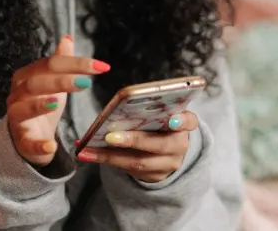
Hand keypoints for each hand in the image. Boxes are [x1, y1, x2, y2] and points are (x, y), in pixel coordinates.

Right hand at [6, 34, 109, 166]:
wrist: (27, 138)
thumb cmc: (42, 105)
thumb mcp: (53, 82)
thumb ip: (59, 61)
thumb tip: (67, 38)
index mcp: (26, 77)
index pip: (49, 64)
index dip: (74, 63)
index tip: (101, 66)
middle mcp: (17, 94)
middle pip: (35, 83)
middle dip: (61, 81)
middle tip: (86, 82)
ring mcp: (17, 118)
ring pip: (23, 109)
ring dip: (40, 105)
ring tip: (58, 101)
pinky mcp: (22, 140)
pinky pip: (27, 142)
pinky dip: (39, 144)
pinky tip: (51, 145)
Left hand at [76, 111, 199, 182]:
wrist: (167, 150)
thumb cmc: (159, 122)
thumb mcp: (161, 113)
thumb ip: (150, 108)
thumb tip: (123, 102)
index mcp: (184, 124)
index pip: (189, 121)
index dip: (182, 121)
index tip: (172, 119)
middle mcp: (179, 146)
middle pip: (159, 145)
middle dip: (133, 140)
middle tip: (109, 136)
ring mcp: (167, 164)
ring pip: (139, 162)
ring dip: (110, 156)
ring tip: (88, 149)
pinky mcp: (153, 176)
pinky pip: (129, 169)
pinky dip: (106, 160)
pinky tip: (88, 154)